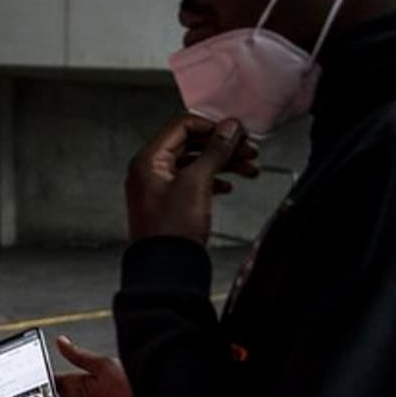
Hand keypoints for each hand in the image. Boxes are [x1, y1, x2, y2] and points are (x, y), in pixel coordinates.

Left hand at [126, 114, 258, 242]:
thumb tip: (228, 129)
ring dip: (222, 163)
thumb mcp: (196, 183)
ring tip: (247, 168)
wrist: (168, 270)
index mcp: (148, 160)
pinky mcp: (171, 204)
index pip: (181, 126)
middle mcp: (151, 171)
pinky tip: (228, 186)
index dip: (211, 127)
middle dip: (221, 146)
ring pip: (196, 163)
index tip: (234, 133)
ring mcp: (160, 188)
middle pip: (190, 144)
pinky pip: (194, 182)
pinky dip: (213, 180)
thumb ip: (214, 152)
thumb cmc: (171, 231)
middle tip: (246, 149)